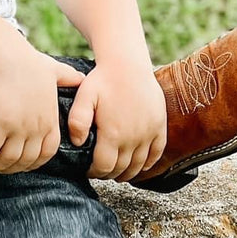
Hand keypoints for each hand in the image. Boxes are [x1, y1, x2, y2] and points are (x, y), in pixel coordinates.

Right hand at [0, 45, 85, 174]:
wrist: (3, 54)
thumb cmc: (26, 61)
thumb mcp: (53, 70)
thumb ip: (67, 77)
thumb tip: (81, 77)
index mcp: (49, 118)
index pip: (47, 152)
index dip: (34, 162)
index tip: (22, 163)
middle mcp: (36, 126)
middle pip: (26, 159)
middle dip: (12, 168)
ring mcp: (19, 126)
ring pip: (8, 158)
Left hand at [66, 58, 165, 181]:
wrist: (128, 64)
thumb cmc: (103, 80)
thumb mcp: (84, 97)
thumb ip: (77, 121)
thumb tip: (77, 143)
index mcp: (113, 134)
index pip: (104, 167)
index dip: (95, 172)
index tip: (89, 169)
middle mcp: (133, 138)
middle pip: (122, 169)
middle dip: (110, 173)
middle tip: (102, 170)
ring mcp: (148, 133)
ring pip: (139, 165)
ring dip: (128, 172)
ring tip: (118, 171)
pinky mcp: (159, 126)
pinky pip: (157, 153)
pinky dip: (148, 164)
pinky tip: (139, 165)